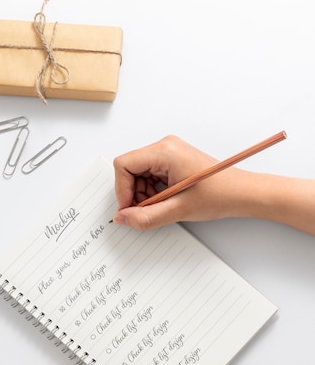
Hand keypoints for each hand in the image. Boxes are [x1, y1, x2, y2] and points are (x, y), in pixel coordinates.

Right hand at [112, 135, 249, 229]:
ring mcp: (169, 152)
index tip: (129, 208)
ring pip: (138, 173)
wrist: (242, 193)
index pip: (124, 164)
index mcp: (165, 151)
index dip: (122, 189)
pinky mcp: (173, 160)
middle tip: (148, 210)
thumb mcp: (178, 210)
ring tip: (162, 205)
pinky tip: (166, 200)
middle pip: (130, 169)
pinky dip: (152, 191)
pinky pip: (150, 174)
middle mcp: (165, 146)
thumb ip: (146, 216)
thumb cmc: (219, 194)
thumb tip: (123, 218)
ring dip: (144, 194)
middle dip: (134, 193)